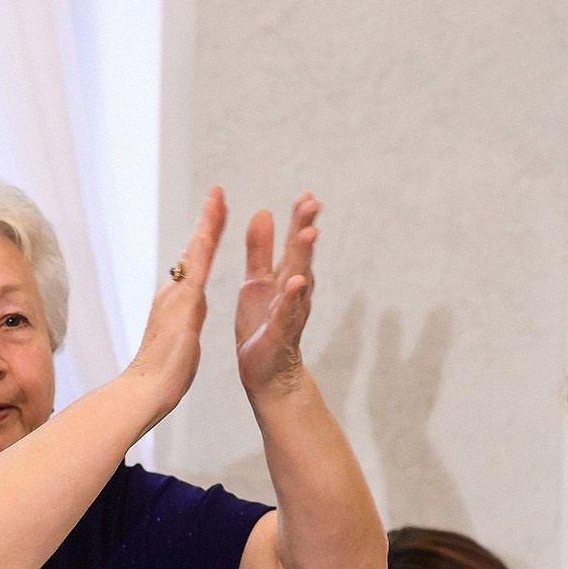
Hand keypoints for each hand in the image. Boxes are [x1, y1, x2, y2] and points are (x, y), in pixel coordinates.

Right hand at [123, 185, 225, 416]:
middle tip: (217, 192)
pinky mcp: (182, 305)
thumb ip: (181, 322)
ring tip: (218, 197)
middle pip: (194, 250)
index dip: (205, 237)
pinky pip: (197, 270)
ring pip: (195, 253)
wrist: (146, 389)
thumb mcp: (177, 339)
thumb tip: (184, 313)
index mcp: (177, 302)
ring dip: (207, 223)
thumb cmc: (161, 374)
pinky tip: (211, 229)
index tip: (215, 215)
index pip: (194, 263)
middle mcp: (174, 293)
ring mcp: (177, 296)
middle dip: (207, 220)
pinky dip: (205, 249)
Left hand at [234, 193, 320, 394]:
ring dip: (304, 257)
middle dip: (304, 229)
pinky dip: (291, 298)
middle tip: (311, 203)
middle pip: (300, 256)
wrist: (267, 373)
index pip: (294, 244)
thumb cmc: (262, 326)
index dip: (299, 220)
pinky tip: (295, 282)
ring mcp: (289, 312)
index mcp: (283, 277)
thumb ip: (260, 250)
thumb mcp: (256, 282)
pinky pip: (287, 313)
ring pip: (299, 280)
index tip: (306, 195)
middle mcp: (292, 292)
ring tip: (309, 234)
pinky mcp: (280, 334)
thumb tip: (263, 211)